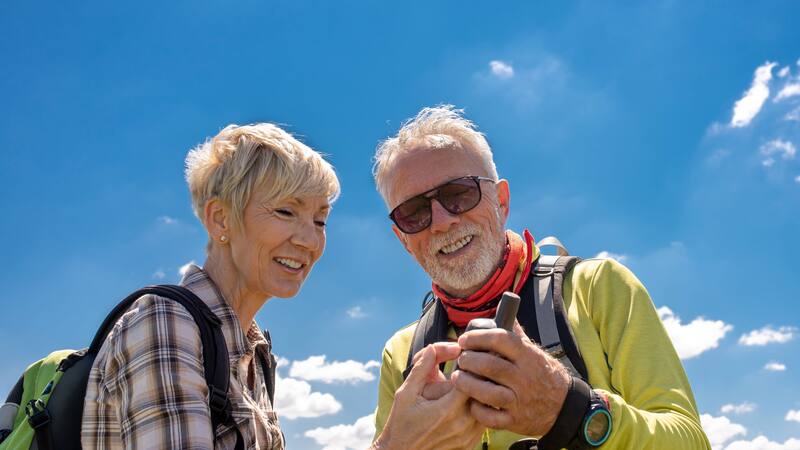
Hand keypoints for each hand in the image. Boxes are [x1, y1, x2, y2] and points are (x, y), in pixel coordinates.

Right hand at [372, 343, 483, 449]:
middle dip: (479, 378)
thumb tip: (435, 347)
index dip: (471, 367)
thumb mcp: (406, 393)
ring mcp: (468, 437)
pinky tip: (469, 402)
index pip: (473, 380)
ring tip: (474, 383)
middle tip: (476, 366)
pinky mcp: (470, 444)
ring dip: (481, 394)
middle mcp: (462, 425)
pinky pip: (484, 422)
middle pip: (484, 393)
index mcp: (447, 410)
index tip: (466, 360)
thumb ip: (422, 368)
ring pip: (488, 408)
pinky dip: (480, 410)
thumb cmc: (401, 423)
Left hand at [453, 321, 570, 436]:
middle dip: (469, 360)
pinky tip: (471, 401)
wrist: (566, 407)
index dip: (478, 337)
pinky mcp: (515, 421)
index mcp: (528, 357)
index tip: (464, 340)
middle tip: (461, 359)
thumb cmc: (545, 375)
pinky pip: (491, 417)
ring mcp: (520, 401)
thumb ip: (517, 335)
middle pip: (490, 365)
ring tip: (458, 378)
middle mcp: (524, 378)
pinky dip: (477, 409)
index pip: (501, 339)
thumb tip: (505, 313)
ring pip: (487, 392)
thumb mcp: (536, 353)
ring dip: (467, 384)